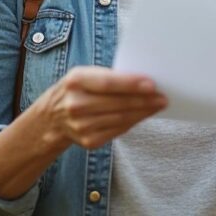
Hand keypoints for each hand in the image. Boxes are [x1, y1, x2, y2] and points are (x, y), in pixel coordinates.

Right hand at [36, 66, 166, 150]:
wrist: (52, 117)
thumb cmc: (77, 89)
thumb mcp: (85, 74)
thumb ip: (109, 76)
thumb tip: (142, 80)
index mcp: (75, 81)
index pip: (107, 83)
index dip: (130, 84)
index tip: (152, 84)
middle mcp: (75, 104)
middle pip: (117, 103)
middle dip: (144, 100)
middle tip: (163, 96)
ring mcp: (81, 126)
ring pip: (121, 118)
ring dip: (143, 112)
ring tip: (159, 104)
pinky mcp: (88, 141)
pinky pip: (118, 130)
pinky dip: (134, 122)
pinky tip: (144, 115)